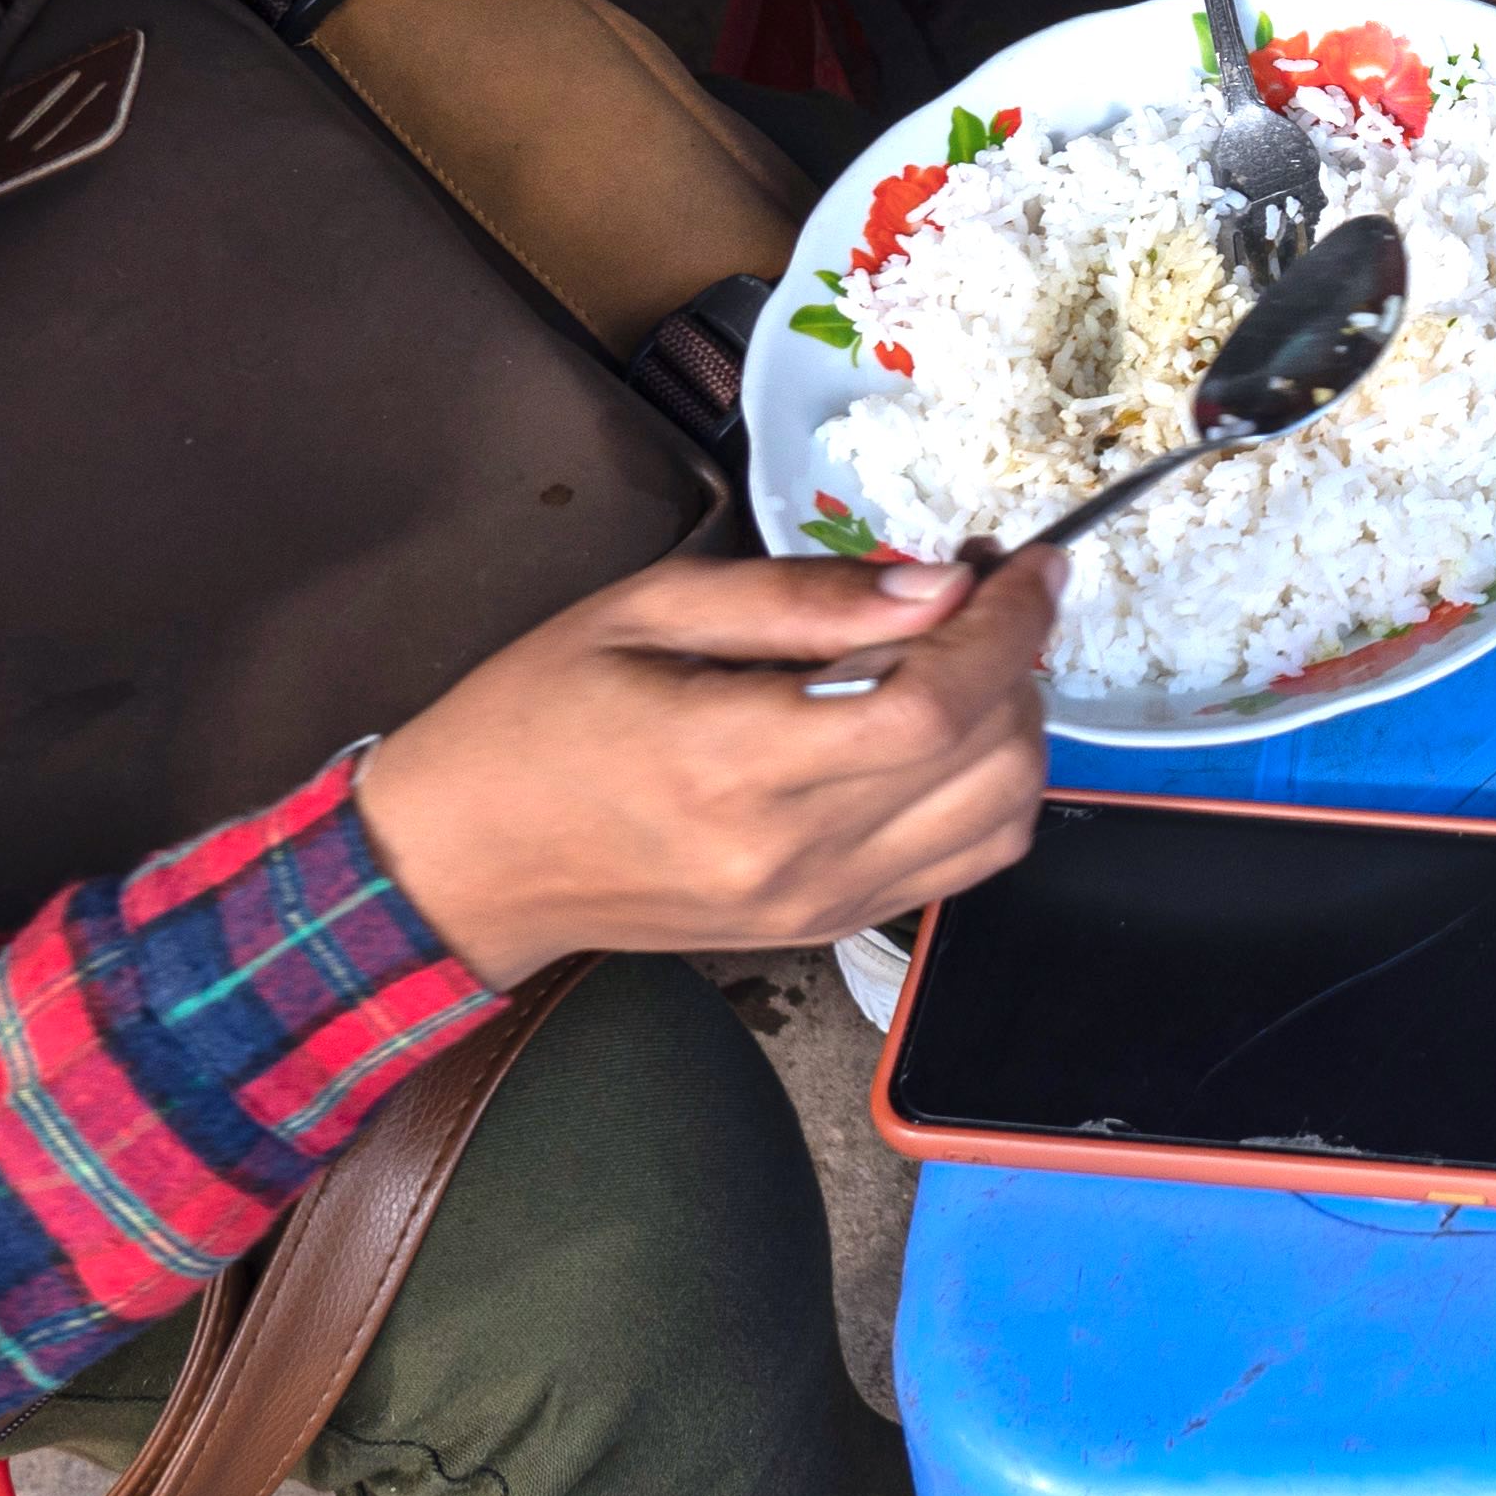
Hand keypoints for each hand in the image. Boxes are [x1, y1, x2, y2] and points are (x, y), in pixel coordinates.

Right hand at [350, 546, 1055, 970]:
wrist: (467, 863)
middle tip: (984, 597)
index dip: (1009, 626)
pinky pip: (961, 866)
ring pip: (999, 822)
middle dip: (1018, 662)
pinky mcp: (824, 929)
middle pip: (990, 763)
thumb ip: (803, 598)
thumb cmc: (534, 722)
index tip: (1028, 565)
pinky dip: (983, 792)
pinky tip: (935, 733)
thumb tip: (937, 586)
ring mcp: (815, 905)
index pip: (935, 702)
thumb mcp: (647, 612)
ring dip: (1013, 729)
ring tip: (962, 661)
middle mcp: (791, 852)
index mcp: (736, 761)